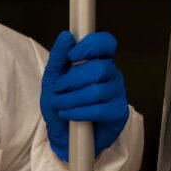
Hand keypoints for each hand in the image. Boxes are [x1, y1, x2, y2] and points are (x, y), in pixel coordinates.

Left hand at [39, 30, 129, 161]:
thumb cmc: (60, 104)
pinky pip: (99, 110)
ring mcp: (117, 94)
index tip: (73, 55)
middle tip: (59, 89)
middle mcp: (111, 75)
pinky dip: (77, 112)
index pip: (106, 43)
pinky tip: (68, 114)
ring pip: (97, 90)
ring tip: (61, 105)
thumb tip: (66, 36)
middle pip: (100, 68)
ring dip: (71, 99)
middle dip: (73, 79)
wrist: (62, 135)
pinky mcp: (118, 114)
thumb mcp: (52, 79)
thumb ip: (58, 57)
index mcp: (98, 62)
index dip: (92, 45)